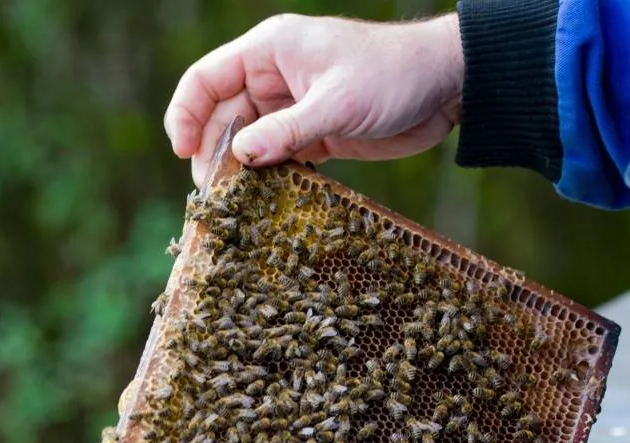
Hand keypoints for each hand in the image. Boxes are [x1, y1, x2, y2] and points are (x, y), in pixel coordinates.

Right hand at [164, 12, 463, 185]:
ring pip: (247, 143)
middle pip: (221, 118)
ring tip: (233, 205)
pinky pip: (275, 158)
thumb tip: (239, 158)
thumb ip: (286, 131)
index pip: (205, 80)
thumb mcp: (337, 102)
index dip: (186, 115)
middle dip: (213, 154)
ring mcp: (291, 107)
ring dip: (239, 173)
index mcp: (269, 50)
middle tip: (213, 196)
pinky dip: (267, 179)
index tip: (183, 154)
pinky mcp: (312, 134)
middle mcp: (272, 77)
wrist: (446, 85)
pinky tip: (262, 203)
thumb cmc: (392, 74)